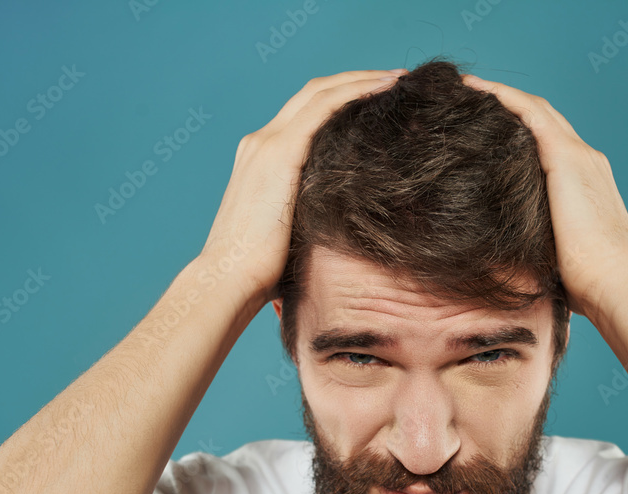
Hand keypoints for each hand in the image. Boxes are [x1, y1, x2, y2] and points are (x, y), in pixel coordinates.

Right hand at [198, 69, 406, 306]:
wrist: (228, 280)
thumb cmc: (258, 273)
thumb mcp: (289, 232)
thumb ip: (308, 214)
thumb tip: (341, 224)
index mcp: (261, 159)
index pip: (306, 112)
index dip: (343, 98)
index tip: (378, 100)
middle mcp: (261, 142)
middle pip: (315, 92)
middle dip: (357, 80)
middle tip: (397, 81)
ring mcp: (267, 145)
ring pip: (321, 92)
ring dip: (362, 80)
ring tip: (399, 79)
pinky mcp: (279, 154)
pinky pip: (323, 108)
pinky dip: (354, 93)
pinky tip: (384, 91)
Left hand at [461, 73, 627, 320]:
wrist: (616, 283)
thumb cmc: (588, 286)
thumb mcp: (557, 257)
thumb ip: (539, 245)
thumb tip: (508, 263)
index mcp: (587, 185)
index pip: (550, 145)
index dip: (521, 131)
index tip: (490, 129)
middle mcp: (587, 162)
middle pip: (543, 119)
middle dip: (509, 106)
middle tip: (471, 100)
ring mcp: (579, 157)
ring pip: (536, 110)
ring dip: (501, 95)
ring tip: (467, 89)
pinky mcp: (567, 159)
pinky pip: (530, 114)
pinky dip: (504, 97)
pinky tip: (476, 91)